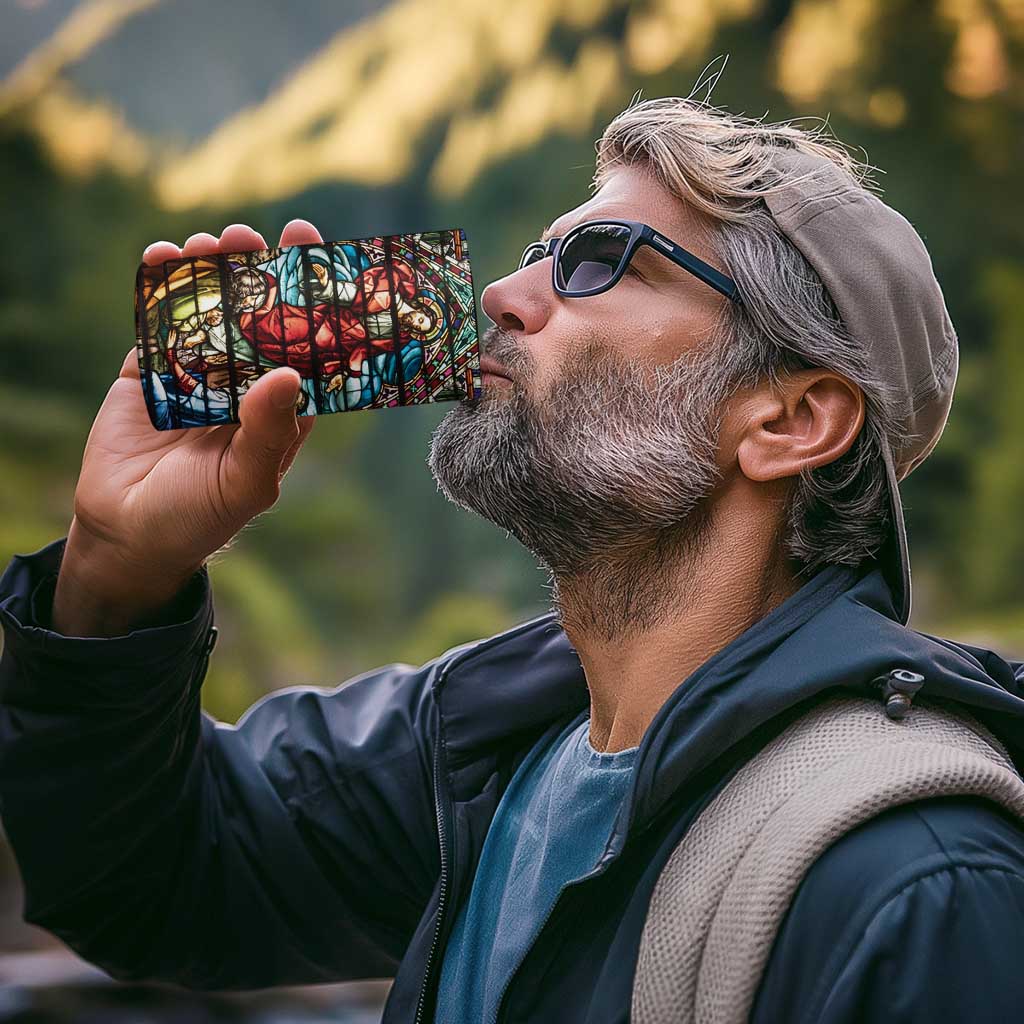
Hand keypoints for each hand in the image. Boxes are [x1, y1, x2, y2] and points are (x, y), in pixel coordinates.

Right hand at [52, 220, 323, 636]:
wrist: (127, 534)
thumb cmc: (200, 517)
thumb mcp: (244, 482)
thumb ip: (268, 431)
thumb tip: (289, 375)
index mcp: (281, 409)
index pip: (307, 349)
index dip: (317, 306)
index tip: (322, 264)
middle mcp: (245, 383)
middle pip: (260, 317)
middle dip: (263, 273)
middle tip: (261, 233)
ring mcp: (198, 372)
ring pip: (212, 310)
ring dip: (214, 272)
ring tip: (212, 242)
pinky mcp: (151, 370)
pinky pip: (160, 322)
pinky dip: (161, 288)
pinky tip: (164, 256)